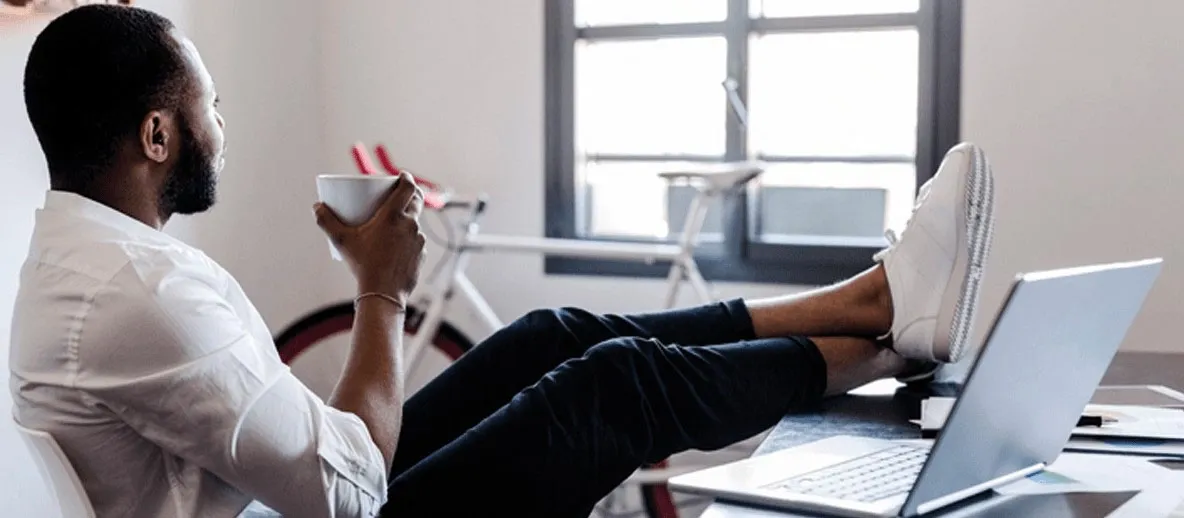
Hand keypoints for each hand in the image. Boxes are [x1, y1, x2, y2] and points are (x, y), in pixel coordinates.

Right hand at [314, 171, 425, 302]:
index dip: (406, 178)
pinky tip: (401, 243)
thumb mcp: (342, 241)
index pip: (407, 187)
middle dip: (410, 193)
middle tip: (400, 193)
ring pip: (417, 222)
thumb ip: (327, 221)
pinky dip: (410, 237)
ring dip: (410, 217)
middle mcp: (410, 225)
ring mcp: (419, 240)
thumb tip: (316, 207)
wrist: (383, 293)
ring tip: (397, 220)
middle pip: (416, 200)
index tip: (402, 175)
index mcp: (393, 216)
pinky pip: (417, 240)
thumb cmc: (363, 265)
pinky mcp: (422, 254)